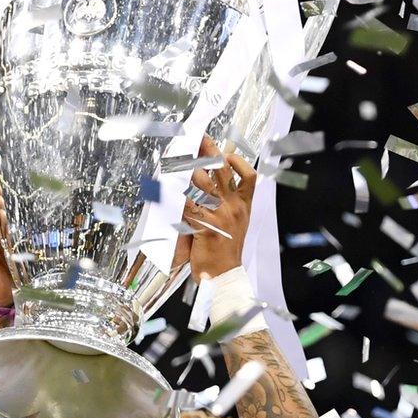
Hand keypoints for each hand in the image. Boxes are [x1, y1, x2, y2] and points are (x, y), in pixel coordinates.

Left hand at [176, 137, 256, 280]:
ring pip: (203, 184)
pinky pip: (189, 206)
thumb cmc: (227, 251)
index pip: (249, 176)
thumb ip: (230, 204)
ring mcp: (220, 217)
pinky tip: (168, 191)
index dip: (238, 161)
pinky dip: (177, 197)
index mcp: (243, 206)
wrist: (225, 276)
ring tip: (178, 164)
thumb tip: (213, 186)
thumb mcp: (237, 224)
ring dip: (189, 172)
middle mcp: (234, 208)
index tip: (226, 152)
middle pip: (223, 171)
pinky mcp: (205, 227)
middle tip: (198, 140)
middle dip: (210, 152)